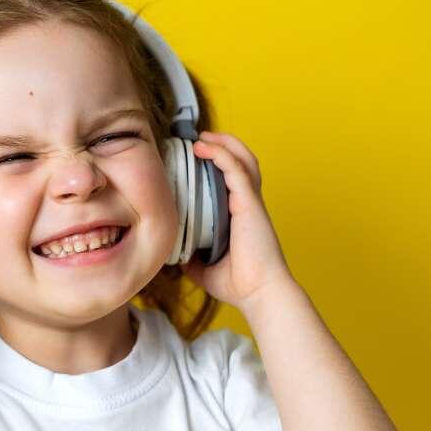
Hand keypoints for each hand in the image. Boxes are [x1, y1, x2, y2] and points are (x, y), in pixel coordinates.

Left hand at [181, 131, 295, 312]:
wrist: (259, 294)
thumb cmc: (239, 284)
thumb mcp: (203, 267)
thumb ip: (190, 255)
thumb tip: (171, 251)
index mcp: (240, 215)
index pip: (233, 180)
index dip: (218, 163)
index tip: (196, 156)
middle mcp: (248, 204)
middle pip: (242, 162)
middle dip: (223, 145)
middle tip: (199, 138)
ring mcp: (250, 202)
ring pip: (243, 159)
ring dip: (223, 143)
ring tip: (202, 136)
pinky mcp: (249, 204)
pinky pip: (237, 170)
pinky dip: (221, 154)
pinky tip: (205, 147)